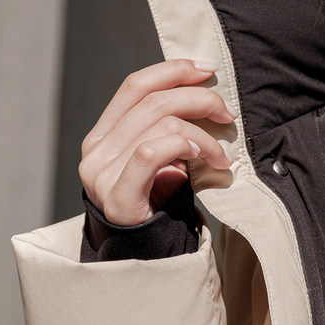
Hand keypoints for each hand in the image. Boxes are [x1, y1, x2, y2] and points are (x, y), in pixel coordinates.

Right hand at [79, 59, 236, 226]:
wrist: (143, 254)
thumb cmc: (156, 203)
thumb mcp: (161, 158)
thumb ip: (167, 128)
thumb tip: (202, 94)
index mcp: (104, 134)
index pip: (135, 85)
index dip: (173, 70)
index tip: (207, 70)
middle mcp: (96, 149)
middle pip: (154, 100)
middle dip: (200, 99)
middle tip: (228, 114)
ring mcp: (101, 172)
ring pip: (161, 124)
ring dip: (203, 134)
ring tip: (221, 154)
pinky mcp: (116, 194)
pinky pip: (153, 152)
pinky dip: (185, 146)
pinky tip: (204, 158)